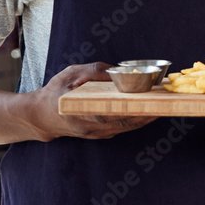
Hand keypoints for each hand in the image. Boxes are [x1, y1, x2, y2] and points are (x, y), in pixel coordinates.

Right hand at [28, 62, 156, 140]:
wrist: (40, 116)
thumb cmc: (55, 92)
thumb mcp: (70, 74)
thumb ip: (93, 71)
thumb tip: (116, 70)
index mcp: (82, 112)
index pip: (112, 113)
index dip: (133, 110)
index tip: (150, 102)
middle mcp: (90, 127)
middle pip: (124, 123)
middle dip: (146, 115)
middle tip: (164, 104)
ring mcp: (95, 133)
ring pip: (125, 127)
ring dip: (144, 118)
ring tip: (161, 105)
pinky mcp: (99, 134)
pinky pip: (121, 127)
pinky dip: (135, 120)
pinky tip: (147, 110)